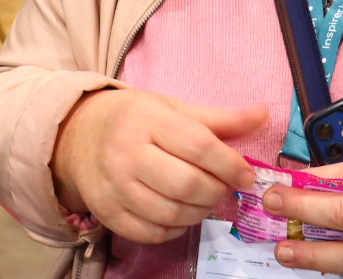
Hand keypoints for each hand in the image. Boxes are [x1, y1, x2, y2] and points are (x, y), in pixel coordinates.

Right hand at [52, 89, 267, 243]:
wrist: (79, 136)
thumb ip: (219, 118)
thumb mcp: (173, 109)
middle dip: (217, 191)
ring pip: (171, 213)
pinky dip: (175, 229)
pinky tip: (181, 214)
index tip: (246, 174)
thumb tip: (264, 115)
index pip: (198, 146)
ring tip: (205, 200)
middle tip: (223, 187)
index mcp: (146, 119)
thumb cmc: (135, 120)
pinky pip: (151, 233)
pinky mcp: (107, 212)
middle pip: (186, 184)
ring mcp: (113, 186)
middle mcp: (126, 153)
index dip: (230, 164)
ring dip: (200, 213)